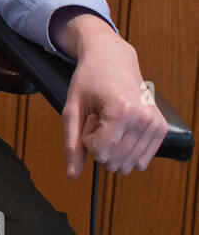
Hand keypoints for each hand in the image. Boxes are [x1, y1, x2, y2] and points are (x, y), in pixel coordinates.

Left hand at [53, 10, 167, 178]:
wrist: (112, 59)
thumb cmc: (89, 80)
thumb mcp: (72, 109)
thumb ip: (71, 144)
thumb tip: (72, 175)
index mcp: (122, 111)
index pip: (100, 153)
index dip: (86, 139)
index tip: (89, 117)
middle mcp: (144, 119)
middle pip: (114, 161)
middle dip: (99, 145)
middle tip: (99, 118)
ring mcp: (156, 125)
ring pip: (128, 165)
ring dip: (112, 147)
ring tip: (109, 121)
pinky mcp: (162, 129)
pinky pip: (141, 160)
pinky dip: (126, 148)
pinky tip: (121, 126)